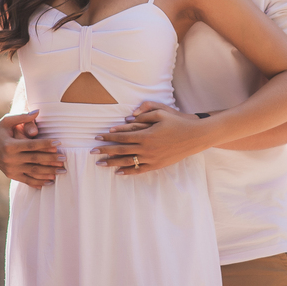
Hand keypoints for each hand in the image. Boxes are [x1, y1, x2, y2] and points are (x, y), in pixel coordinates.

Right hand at [0, 110, 64, 188]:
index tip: (58, 143)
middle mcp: (9, 159)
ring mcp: (10, 169)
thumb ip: (23, 117)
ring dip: (49, 172)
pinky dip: (39, 182)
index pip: (31, 146)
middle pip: (34, 160)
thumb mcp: (7, 120)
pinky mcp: (11, 175)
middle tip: (65, 159)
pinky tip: (50, 181)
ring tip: (62, 171)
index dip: (45, 144)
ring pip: (32, 172)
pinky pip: (27, 180)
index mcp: (9, 146)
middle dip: (51, 159)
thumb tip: (38, 111)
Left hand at [92, 104, 212, 174]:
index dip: (108, 137)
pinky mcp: (158, 165)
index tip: (97, 137)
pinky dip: (128, 171)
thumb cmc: (178, 122)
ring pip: (127, 162)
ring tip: (99, 164)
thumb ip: (143, 116)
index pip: (122, 137)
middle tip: (91, 152)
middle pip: (121, 150)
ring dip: (112, 163)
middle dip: (105, 150)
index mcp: (146, 135)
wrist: (194, 137)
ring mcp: (152, 158)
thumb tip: (127, 120)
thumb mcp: (161, 113)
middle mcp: (147, 148)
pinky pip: (140, 170)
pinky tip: (118, 172)